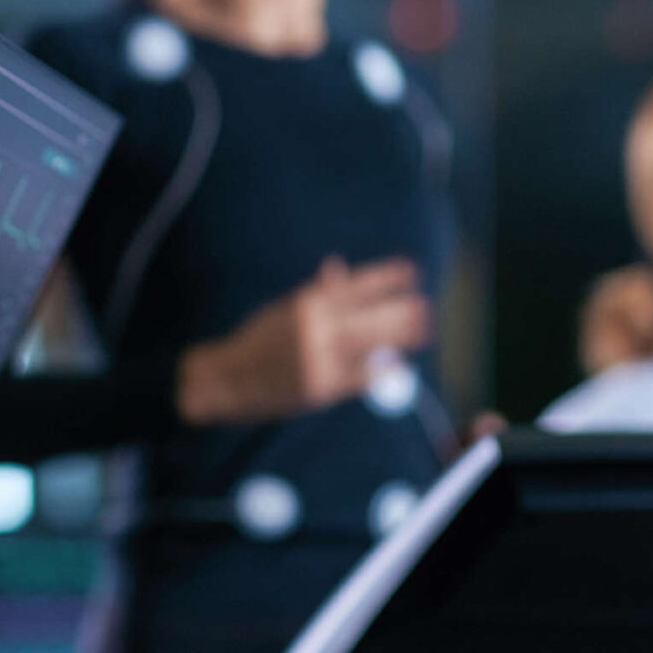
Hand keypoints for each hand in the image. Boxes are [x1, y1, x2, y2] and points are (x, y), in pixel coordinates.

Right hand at [177, 256, 431, 424]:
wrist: (226, 378)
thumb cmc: (257, 341)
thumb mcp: (284, 309)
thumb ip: (316, 292)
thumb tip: (338, 266)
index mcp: (306, 302)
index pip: (356, 285)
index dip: (386, 277)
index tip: (411, 271)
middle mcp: (314, 327)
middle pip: (369, 314)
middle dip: (401, 310)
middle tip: (425, 306)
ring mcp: (318, 358)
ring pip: (370, 344)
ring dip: (400, 336)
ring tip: (423, 331)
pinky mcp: (319, 387)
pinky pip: (358, 377)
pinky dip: (380, 371)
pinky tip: (397, 365)